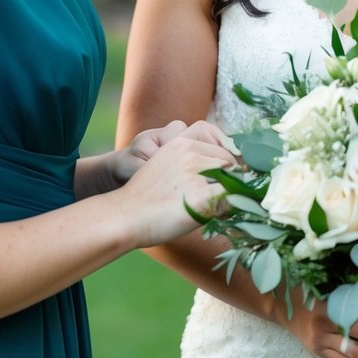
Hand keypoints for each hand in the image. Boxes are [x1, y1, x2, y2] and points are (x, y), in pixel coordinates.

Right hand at [116, 121, 237, 247]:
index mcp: (182, 141)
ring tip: (220, 205)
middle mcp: (191, 153)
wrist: (124, 215)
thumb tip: (222, 166)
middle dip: (232, 177)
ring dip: (232, 192)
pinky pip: (230, 200)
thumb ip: (189, 158)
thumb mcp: (164, 162)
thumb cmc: (145, 195)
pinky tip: (218, 216)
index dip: (227, 160)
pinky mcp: (202, 197)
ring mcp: (197, 173)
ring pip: (233, 178)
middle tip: (225, 194)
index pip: (221, 143)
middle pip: (229, 160)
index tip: (227, 175)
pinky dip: (229, 208)